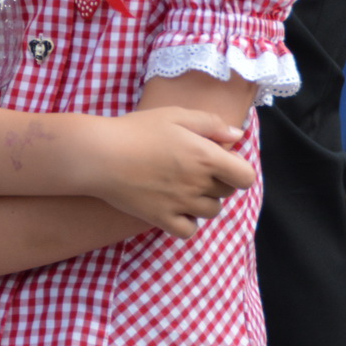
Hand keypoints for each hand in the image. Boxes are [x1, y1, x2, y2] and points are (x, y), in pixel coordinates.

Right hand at [83, 108, 254, 238]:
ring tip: (183, 185)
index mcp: (206, 157)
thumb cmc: (137, 129)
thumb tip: (236, 136)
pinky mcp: (162, 219)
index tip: (223, 160)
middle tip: (195, 167)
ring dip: (204, 200)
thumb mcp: (175, 116)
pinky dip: (187, 221)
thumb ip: (211, 124)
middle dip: (218, 180)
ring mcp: (180, 204)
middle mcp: (198, 184)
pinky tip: (175, 206)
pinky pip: (188, 230)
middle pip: (227, 192)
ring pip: (210, 211)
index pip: (245, 177)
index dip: (238, 169)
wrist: (100, 155)